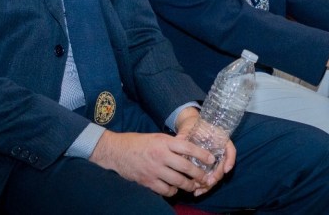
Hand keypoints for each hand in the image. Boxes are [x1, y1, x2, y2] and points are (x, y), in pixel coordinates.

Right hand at [89, 128, 226, 197]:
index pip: (188, 148)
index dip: (202, 154)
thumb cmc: (138, 142)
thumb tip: (189, 150)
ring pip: (178, 181)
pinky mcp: (147, 181)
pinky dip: (173, 191)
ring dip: (188, 185)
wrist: (117, 152)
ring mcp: (154, 170)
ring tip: (193, 185)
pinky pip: (166, 190)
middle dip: (199, 174)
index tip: (212, 159)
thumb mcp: (157, 137)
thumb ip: (172, 144)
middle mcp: (161, 156)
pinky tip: (175, 188)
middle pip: (186, 167)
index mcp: (164, 142)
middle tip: (206, 178)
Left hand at [173, 109, 234, 195]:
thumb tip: (179, 141)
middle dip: (216, 177)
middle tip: (207, 183)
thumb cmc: (192, 126)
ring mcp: (213, 160)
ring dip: (209, 185)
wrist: (189, 127)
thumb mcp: (189, 128)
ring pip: (215, 175)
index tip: (226, 170)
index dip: (230, 160)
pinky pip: (208, 177)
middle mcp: (219, 151)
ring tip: (198, 191)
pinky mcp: (206, 167)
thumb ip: (184, 135)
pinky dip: (204, 185)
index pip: (230, 149)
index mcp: (220, 139)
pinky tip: (196, 191)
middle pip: (223, 167)